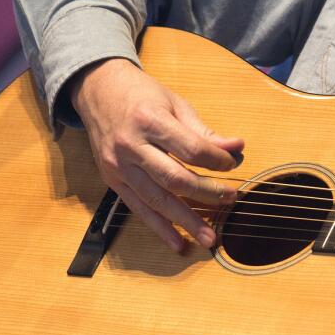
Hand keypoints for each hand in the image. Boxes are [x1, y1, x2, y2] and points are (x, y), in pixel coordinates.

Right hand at [70, 58, 243, 252]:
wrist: (97, 91)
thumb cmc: (142, 95)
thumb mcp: (175, 104)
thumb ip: (204, 131)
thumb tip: (237, 148)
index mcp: (150, 121)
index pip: (190, 149)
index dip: (216, 160)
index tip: (232, 164)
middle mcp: (130, 146)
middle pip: (174, 179)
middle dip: (206, 193)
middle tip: (230, 199)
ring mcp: (118, 167)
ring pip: (157, 200)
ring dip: (186, 221)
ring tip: (209, 238)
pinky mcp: (112, 181)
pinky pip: (138, 209)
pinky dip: (160, 228)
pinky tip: (178, 243)